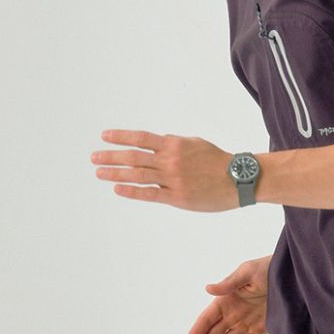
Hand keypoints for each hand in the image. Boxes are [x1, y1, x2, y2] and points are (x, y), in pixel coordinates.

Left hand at [90, 130, 237, 211]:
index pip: (141, 138)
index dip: (121, 137)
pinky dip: (132, 190)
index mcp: (174, 145)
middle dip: (111, 156)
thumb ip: (174, 144)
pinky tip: (118, 188)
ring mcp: (173, 179)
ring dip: (116, 173)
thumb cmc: (218, 161)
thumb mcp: (195, 144)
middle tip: (94, 157)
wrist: (239, 179)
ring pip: (138, 175)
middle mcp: (170, 160)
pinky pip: (150, 193)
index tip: (104, 136)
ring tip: (99, 173)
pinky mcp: (177, 197)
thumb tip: (157, 143)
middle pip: (134, 157)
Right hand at [184, 256, 272, 333]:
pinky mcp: (259, 330)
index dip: (197, 332)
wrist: (292, 277)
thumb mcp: (248, 272)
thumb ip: (229, 283)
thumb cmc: (268, 268)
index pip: (207, 319)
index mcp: (225, 299)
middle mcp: (232, 313)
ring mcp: (245, 323)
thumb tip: (208, 289)